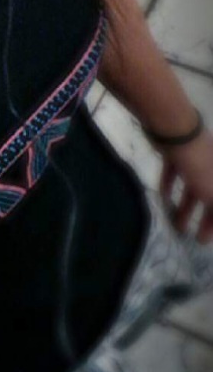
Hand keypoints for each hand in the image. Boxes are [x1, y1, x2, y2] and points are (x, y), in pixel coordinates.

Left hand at [159, 128, 212, 242]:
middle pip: (210, 197)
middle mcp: (212, 167)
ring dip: (186, 205)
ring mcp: (194, 159)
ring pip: (192, 186)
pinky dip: (170, 184)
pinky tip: (163, 197)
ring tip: (175, 223)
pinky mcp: (175, 152)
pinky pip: (174, 172)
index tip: (207, 240)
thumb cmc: (200, 165)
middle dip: (204, 218)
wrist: (175, 131)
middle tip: (194, 237)